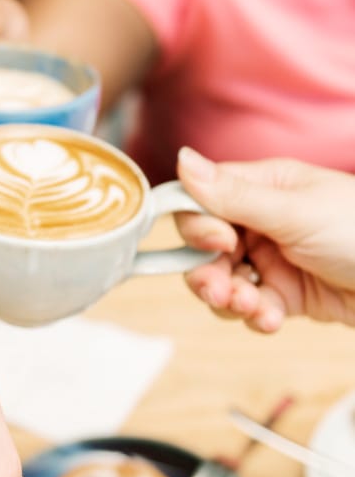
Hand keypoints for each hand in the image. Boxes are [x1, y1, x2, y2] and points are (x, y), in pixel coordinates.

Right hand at [175, 147, 354, 331]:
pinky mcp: (284, 293)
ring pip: (222, 281)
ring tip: (249, 308)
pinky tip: (271, 318)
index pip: (202, 202)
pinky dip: (254, 315)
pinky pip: (248, 306)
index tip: (216, 244)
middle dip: (207, 273)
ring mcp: (272, 258)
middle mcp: (261, 222)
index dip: (197, 227)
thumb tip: (182, 159)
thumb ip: (232, 195)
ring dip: (228, 299)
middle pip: (203, 249)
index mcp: (263, 188)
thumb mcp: (295, 212)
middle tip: (219, 292)